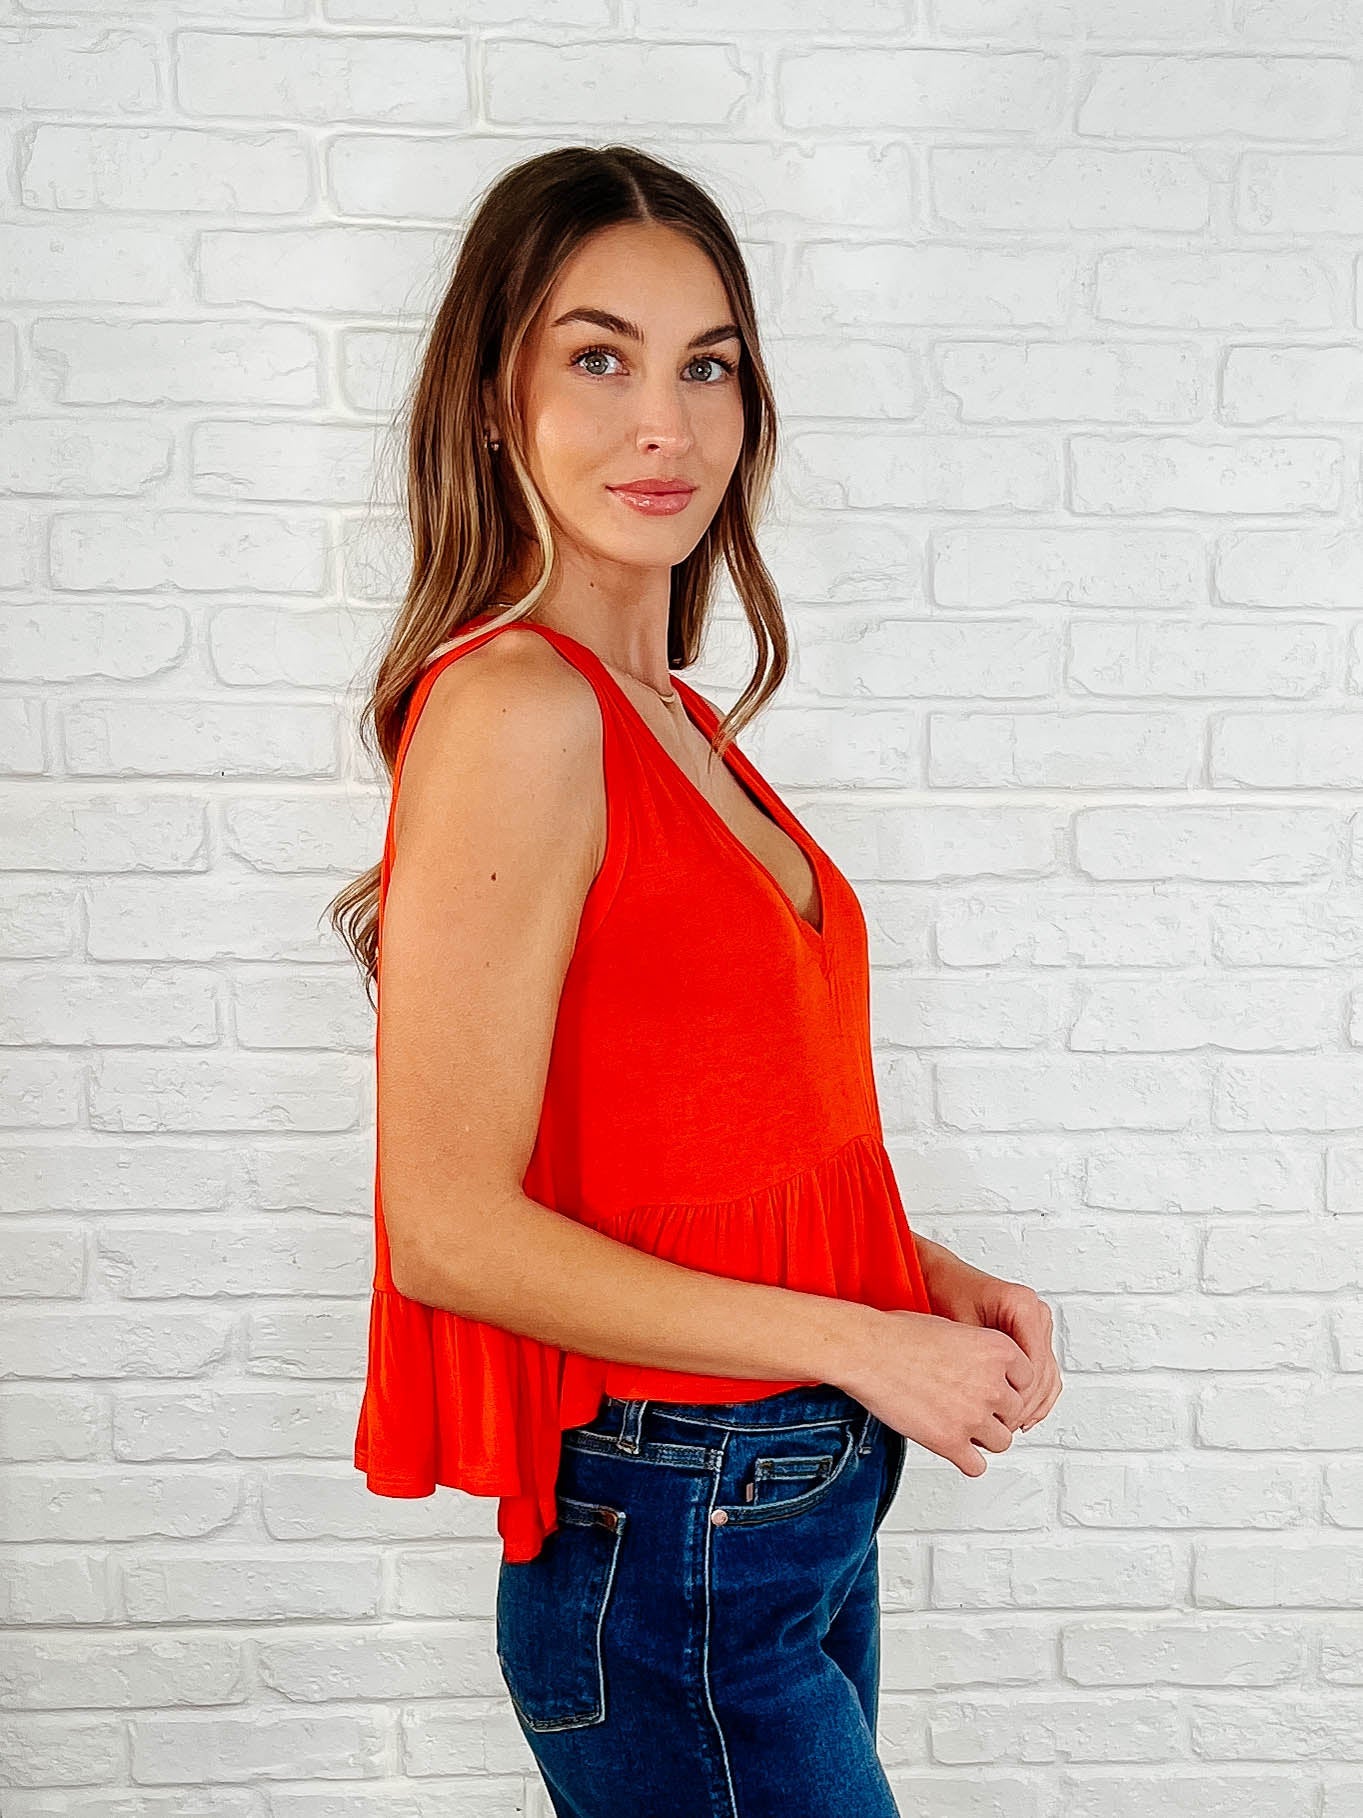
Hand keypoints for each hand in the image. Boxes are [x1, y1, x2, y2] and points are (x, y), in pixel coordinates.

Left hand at [918, 1241, 1062, 1434]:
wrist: (939, 1278)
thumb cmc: (944, 1295)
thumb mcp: (958, 1330)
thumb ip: (980, 1364)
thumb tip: (991, 1405)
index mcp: (1022, 1306)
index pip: (1032, 1368)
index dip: (1016, 1400)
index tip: (999, 1420)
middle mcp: (1036, 1312)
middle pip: (1042, 1374)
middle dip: (1024, 1407)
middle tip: (1002, 1429)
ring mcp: (1038, 1323)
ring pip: (1047, 1376)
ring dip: (1031, 1406)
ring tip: (1009, 1427)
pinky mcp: (1034, 1335)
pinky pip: (1044, 1372)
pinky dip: (1036, 1396)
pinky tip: (1023, 1417)